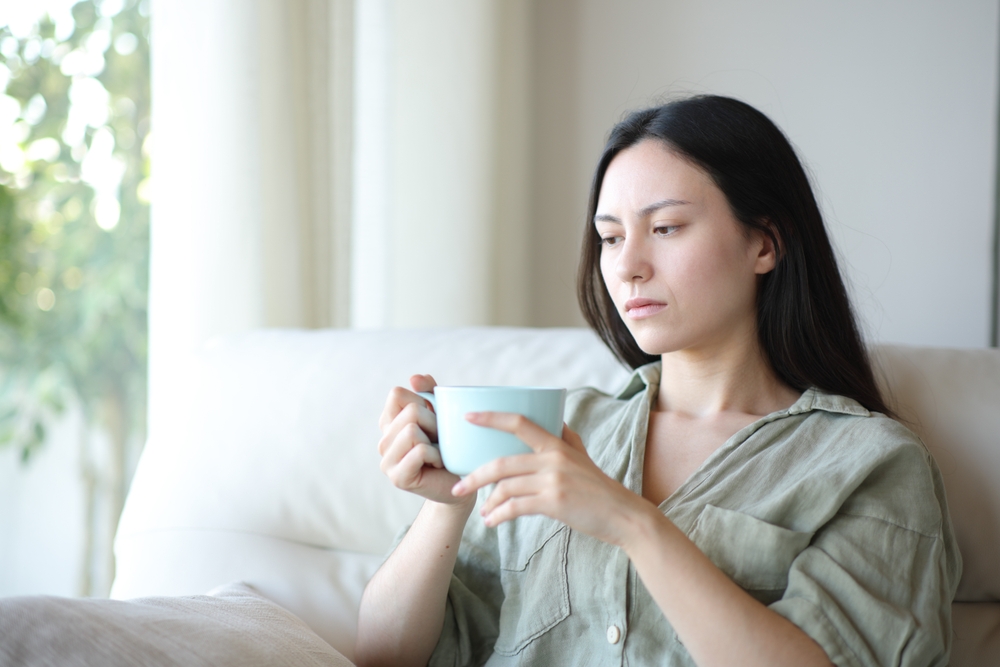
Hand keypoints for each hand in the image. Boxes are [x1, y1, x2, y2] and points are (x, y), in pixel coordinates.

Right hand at [377, 375, 472, 507]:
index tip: (433, 417)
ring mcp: (387, 461)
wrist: (461, 480)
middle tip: (440, 439)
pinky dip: (436, 455)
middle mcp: (384, 441)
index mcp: (389, 423)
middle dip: (434, 422)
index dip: (422, 401)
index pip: (397, 394)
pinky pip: (419, 451)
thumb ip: (429, 391)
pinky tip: (437, 464)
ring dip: (435, 439)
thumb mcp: (441, 412)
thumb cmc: (451, 446)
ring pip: (412, 429)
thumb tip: (414, 378)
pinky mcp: (397, 477)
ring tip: (439, 452)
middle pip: (410, 411)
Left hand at [450, 412, 652, 545]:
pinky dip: (499, 515)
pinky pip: (515, 508)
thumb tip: (554, 420)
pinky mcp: (554, 502)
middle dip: (474, 476)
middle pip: (501, 463)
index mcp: (557, 444)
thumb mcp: (583, 455)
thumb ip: (565, 438)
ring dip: (487, 502)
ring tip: (482, 512)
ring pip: (506, 487)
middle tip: (458, 486)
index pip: (519, 422)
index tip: (467, 417)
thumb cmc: (599, 488)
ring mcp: (553, 481)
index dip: (491, 417)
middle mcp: (553, 458)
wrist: (623, 516)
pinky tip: (492, 521)